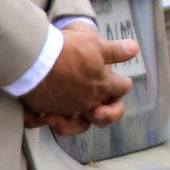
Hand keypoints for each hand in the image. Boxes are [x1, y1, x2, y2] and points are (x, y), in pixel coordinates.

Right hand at [19, 21, 135, 134]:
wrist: (35, 55)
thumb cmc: (66, 49)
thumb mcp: (95, 44)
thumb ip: (116, 50)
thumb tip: (133, 49)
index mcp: (102, 85)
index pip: (121, 87)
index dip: (123, 83)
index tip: (121, 81)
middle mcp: (86, 100)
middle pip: (105, 115)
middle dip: (108, 114)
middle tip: (103, 109)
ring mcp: (65, 107)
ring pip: (77, 125)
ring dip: (76, 123)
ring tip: (73, 117)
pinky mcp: (44, 108)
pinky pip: (44, 121)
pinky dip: (40, 120)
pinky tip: (41, 116)